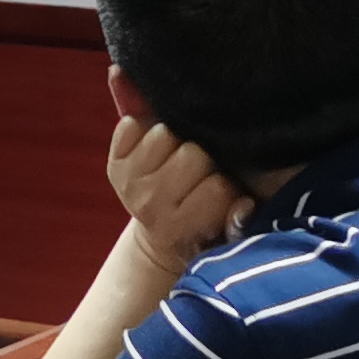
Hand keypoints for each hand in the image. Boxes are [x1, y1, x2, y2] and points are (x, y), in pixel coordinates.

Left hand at [105, 114, 250, 274]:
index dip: (226, 184)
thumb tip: (245, 205)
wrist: (163, 233)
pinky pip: (130, 126)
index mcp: (180, 227)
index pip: (218, 188)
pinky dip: (144, 128)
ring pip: (163, 133)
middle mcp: (150, 206)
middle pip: (192, 154)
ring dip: (176, 140)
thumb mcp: (226, 230)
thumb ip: (239, 219)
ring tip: (180, 158)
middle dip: (203, 159)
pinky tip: (157, 149)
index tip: (222, 190)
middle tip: (201, 173)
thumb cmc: (205, 226)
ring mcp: (129, 184)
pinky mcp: (113, 164)